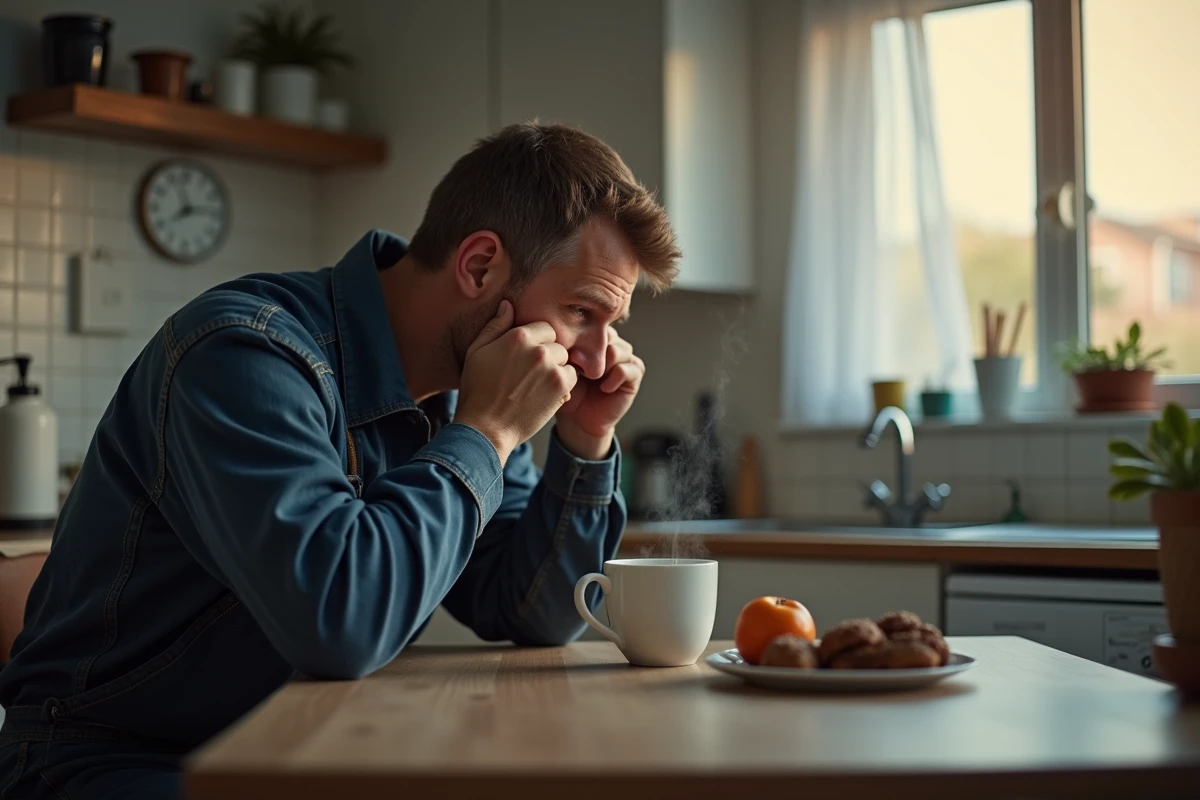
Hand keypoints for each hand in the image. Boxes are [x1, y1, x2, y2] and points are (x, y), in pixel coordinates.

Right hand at [455, 300, 577, 464]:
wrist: (485, 427)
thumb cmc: (477, 390)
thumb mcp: (477, 352)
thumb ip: (495, 326)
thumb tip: (508, 305)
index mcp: (517, 336)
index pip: (544, 327)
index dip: (538, 341)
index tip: (528, 357)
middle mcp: (537, 349)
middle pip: (557, 343)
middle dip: (549, 356)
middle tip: (532, 374)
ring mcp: (551, 368)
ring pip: (566, 360)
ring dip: (557, 369)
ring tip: (538, 385)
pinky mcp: (560, 387)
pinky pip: (572, 377)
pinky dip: (563, 385)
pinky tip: (545, 394)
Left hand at [556, 329, 643, 459]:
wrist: (578, 419)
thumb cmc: (567, 391)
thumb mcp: (563, 366)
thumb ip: (567, 348)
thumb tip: (564, 333)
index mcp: (596, 338)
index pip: (594, 324)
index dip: (581, 337)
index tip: (569, 354)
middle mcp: (613, 344)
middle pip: (607, 335)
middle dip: (591, 351)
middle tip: (577, 366)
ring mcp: (626, 359)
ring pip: (617, 350)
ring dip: (602, 365)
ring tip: (590, 377)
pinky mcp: (634, 375)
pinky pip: (627, 369)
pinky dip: (614, 378)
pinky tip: (604, 388)